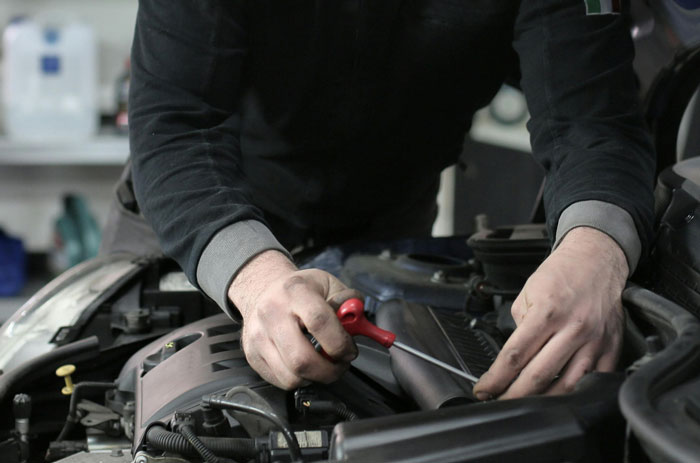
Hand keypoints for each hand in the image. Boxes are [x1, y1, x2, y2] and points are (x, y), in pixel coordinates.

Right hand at [228, 250, 360, 388]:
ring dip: (315, 378)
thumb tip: (358, 323)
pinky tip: (305, 363)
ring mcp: (258, 336)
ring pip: (291, 376)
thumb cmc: (300, 289)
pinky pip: (281, 381)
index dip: (340, 343)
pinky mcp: (252, 355)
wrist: (264, 289)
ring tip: (323, 364)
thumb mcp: (328, 284)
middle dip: (329, 371)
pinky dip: (299, 379)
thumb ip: (349, 303)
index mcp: (294, 291)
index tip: (349, 350)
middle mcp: (272, 313)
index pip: (319, 322)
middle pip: (302, 359)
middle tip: (340, 364)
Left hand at [473, 227, 627, 399]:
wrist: (596, 259)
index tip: (483, 389)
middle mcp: (573, 329)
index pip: (514, 356)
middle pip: (538, 376)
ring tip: (525, 406)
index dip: (496, 379)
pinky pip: (595, 381)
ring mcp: (595, 341)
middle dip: (513, 396)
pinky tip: (559, 399)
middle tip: (498, 403)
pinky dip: (576, 395)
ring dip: (543, 403)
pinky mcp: (612, 347)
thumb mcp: (528, 293)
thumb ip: (520, 326)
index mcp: (547, 313)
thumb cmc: (561, 274)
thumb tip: (514, 358)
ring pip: (567, 386)